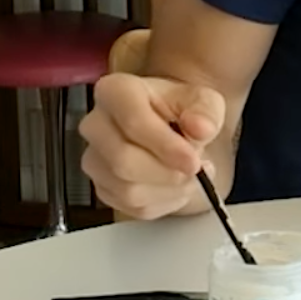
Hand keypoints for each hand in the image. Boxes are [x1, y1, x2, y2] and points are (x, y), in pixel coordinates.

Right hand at [77, 73, 228, 218]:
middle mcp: (95, 125)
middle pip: (122, 160)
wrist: (173, 128)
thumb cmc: (182, 110)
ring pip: (127, 190)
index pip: (132, 121)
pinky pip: (132, 207)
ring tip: (191, 176)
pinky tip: (176, 186)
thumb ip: (205, 111)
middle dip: (166, 173)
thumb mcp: (204, 101)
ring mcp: (95, 159)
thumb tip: (201, 127)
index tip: (193, 161)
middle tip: (196, 170)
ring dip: (168, 190)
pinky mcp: (103, 188)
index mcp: (116, 91)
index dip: (164, 146)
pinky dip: (163, 202)